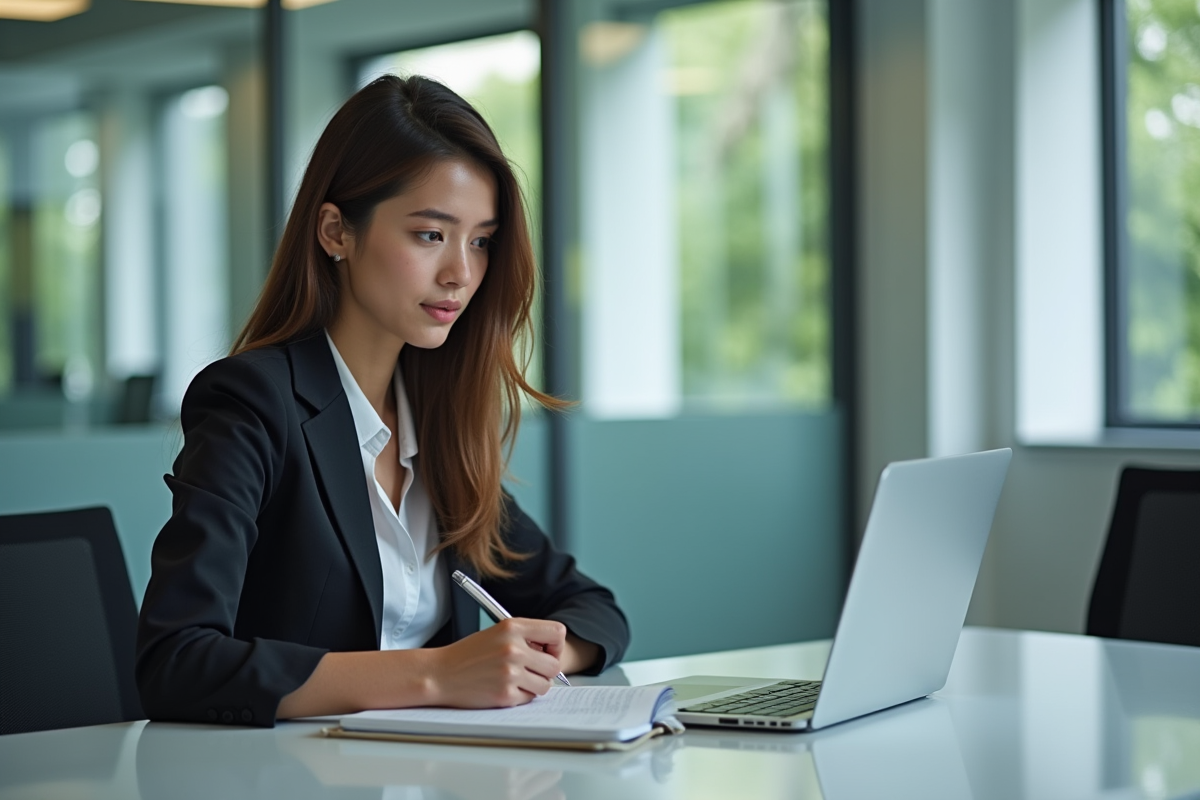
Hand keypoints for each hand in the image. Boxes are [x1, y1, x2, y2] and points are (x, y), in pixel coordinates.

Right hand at [427, 618, 566, 707]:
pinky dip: (520, 696)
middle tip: (530, 671)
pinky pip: (529, 698)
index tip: (547, 652)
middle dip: (545, 670)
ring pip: (545, 685)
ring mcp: (510, 672)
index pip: (557, 632)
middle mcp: (514, 648)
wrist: (440, 673)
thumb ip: (525, 637)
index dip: (555, 645)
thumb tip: (553, 652)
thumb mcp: (497, 632)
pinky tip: (503, 688)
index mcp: (513, 627)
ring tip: (516, 680)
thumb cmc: (468, 654)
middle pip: (554, 664)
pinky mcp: (505, 694)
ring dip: (534, 685)